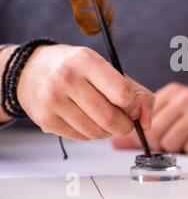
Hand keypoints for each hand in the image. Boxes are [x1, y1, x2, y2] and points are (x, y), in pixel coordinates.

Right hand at [17, 45, 153, 140]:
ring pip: (96, 133)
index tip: (133, 107)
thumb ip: (137, 93)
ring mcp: (53, 101)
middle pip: (110, 118)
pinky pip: (81, 138)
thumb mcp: (108, 69)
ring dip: (108, 131)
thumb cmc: (78, 69)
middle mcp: (67, 79)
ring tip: (106, 118)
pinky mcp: (45, 120)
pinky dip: (92, 133)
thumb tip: (147, 124)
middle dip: (125, 125)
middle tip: (126, 121)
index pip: (121, 93)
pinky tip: (88, 119)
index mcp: (86, 61)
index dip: (134, 106)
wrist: (30, 70)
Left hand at [112, 82, 187, 153]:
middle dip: (164, 144)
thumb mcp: (178, 114)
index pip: (144, 118)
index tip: (158, 137)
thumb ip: (148, 126)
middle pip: (156, 133)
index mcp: (173, 92)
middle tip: (179, 139)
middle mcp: (187, 97)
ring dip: (181, 148)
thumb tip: (117, 141)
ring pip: (172, 142)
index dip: (147, 134)